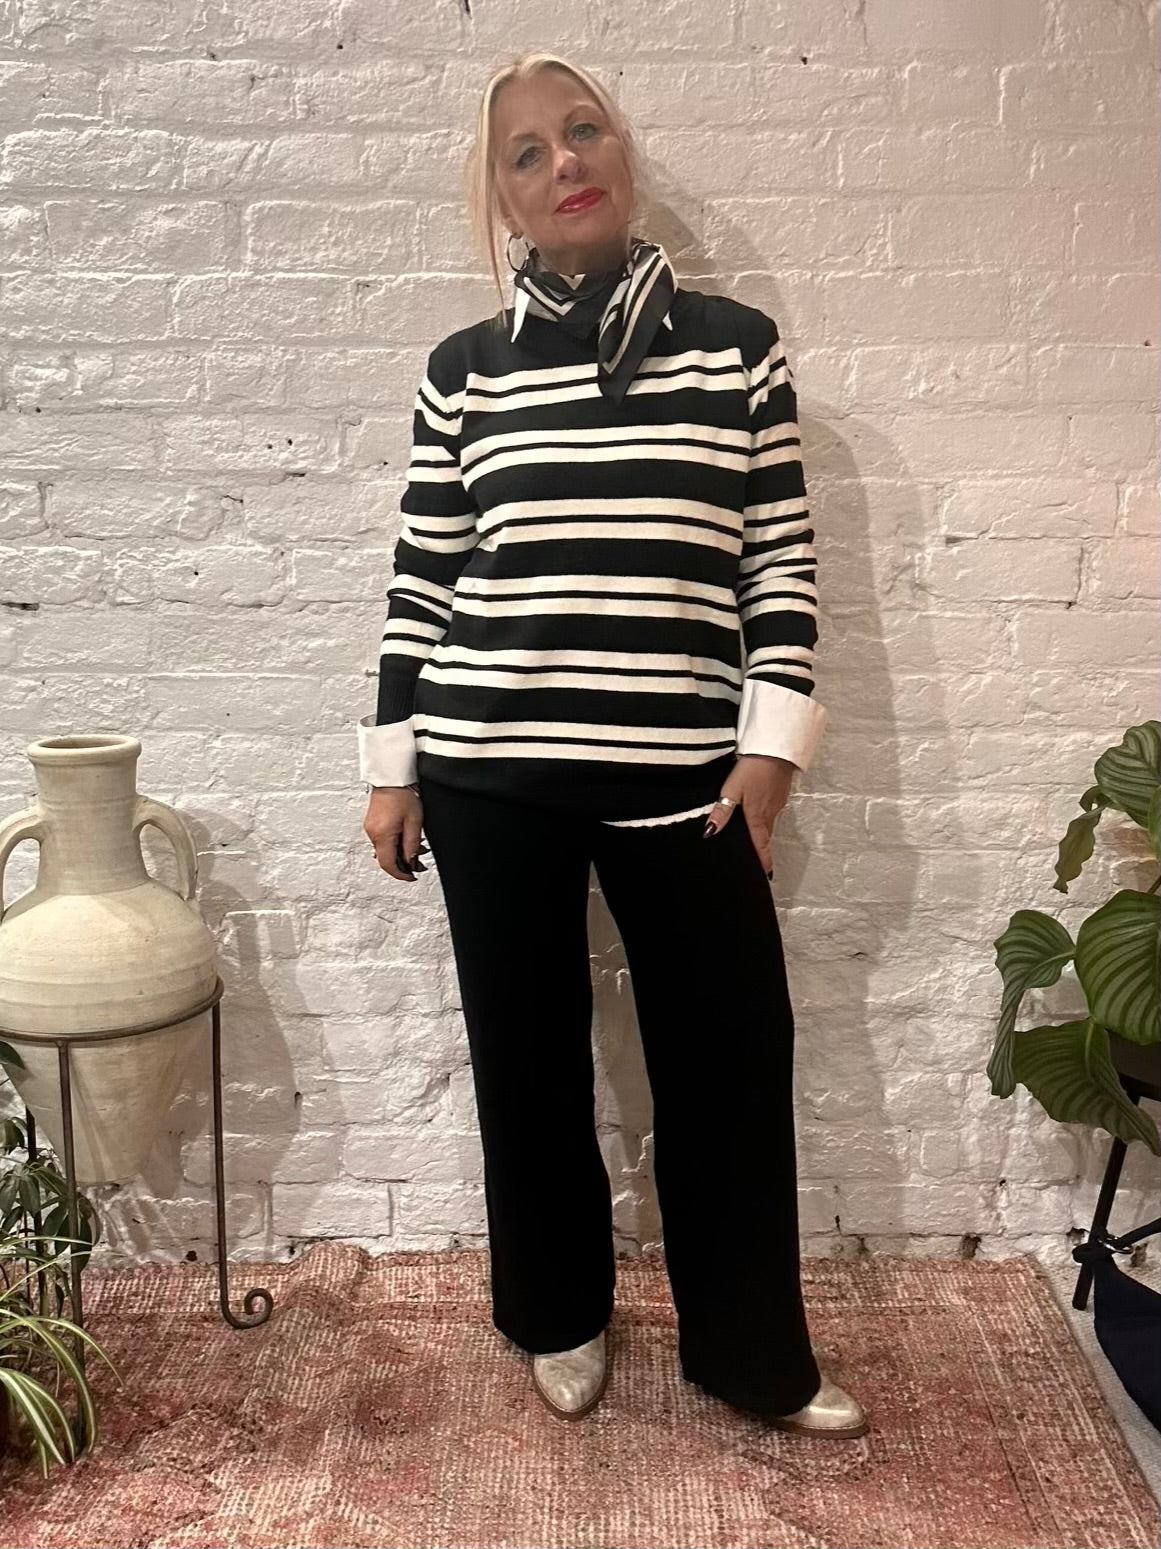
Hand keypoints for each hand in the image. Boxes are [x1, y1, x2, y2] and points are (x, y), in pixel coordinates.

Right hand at [364, 786, 427, 883]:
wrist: (392, 777)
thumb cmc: (403, 794)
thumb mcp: (414, 822)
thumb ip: (412, 845)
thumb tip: (411, 862)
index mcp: (382, 835)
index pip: (388, 865)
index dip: (401, 874)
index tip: (412, 877)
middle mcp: (372, 833)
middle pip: (386, 859)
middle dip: (403, 864)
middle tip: (419, 863)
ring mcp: (371, 828)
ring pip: (385, 850)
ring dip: (400, 853)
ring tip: (418, 847)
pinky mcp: (373, 823)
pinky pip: (382, 840)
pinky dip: (395, 843)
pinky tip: (406, 838)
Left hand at [704, 754, 796, 877]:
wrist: (776, 749)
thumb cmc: (753, 769)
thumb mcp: (731, 790)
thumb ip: (721, 812)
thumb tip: (709, 833)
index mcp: (757, 816)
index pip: (760, 844)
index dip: (763, 860)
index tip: (766, 874)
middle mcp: (770, 812)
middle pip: (765, 835)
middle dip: (762, 847)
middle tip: (759, 859)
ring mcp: (778, 802)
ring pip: (770, 822)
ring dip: (764, 831)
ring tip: (757, 838)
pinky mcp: (781, 791)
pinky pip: (773, 809)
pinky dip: (767, 815)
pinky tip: (760, 810)